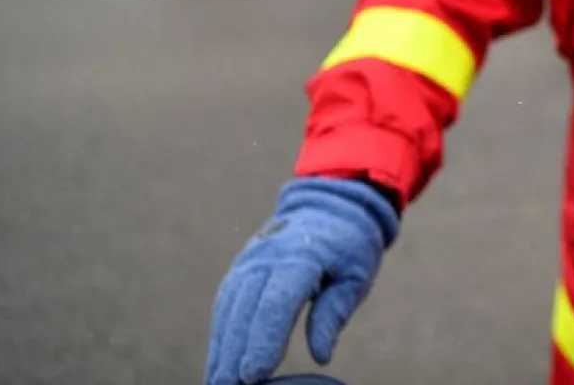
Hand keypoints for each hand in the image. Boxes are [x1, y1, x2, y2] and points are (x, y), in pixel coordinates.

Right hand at [205, 178, 399, 384]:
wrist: (329, 205)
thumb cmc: (348, 246)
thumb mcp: (355, 276)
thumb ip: (333, 313)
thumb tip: (320, 355)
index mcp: (302, 256)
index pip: (277, 302)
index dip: (264, 340)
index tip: (254, 375)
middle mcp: (267, 256)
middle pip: (245, 308)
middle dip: (234, 352)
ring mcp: (250, 259)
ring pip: (229, 307)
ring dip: (220, 347)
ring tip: (218, 383)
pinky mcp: (241, 267)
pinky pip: (225, 302)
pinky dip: (220, 333)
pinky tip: (218, 361)